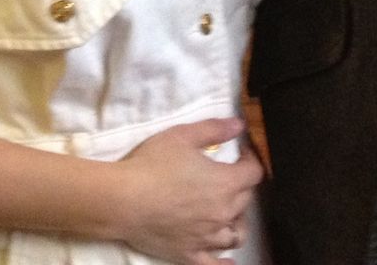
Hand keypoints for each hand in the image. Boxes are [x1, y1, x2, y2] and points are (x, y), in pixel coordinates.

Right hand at [110, 117, 260, 264]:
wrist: (123, 200)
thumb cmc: (151, 165)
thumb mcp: (182, 136)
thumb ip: (214, 129)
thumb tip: (238, 125)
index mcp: (225, 183)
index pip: (253, 173)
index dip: (249, 160)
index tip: (239, 153)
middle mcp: (222, 213)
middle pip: (246, 201)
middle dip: (240, 185)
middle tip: (224, 175)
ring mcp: (208, 237)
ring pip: (235, 234)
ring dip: (236, 220)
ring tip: (225, 211)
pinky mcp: (191, 254)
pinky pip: (215, 264)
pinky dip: (225, 262)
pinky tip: (228, 259)